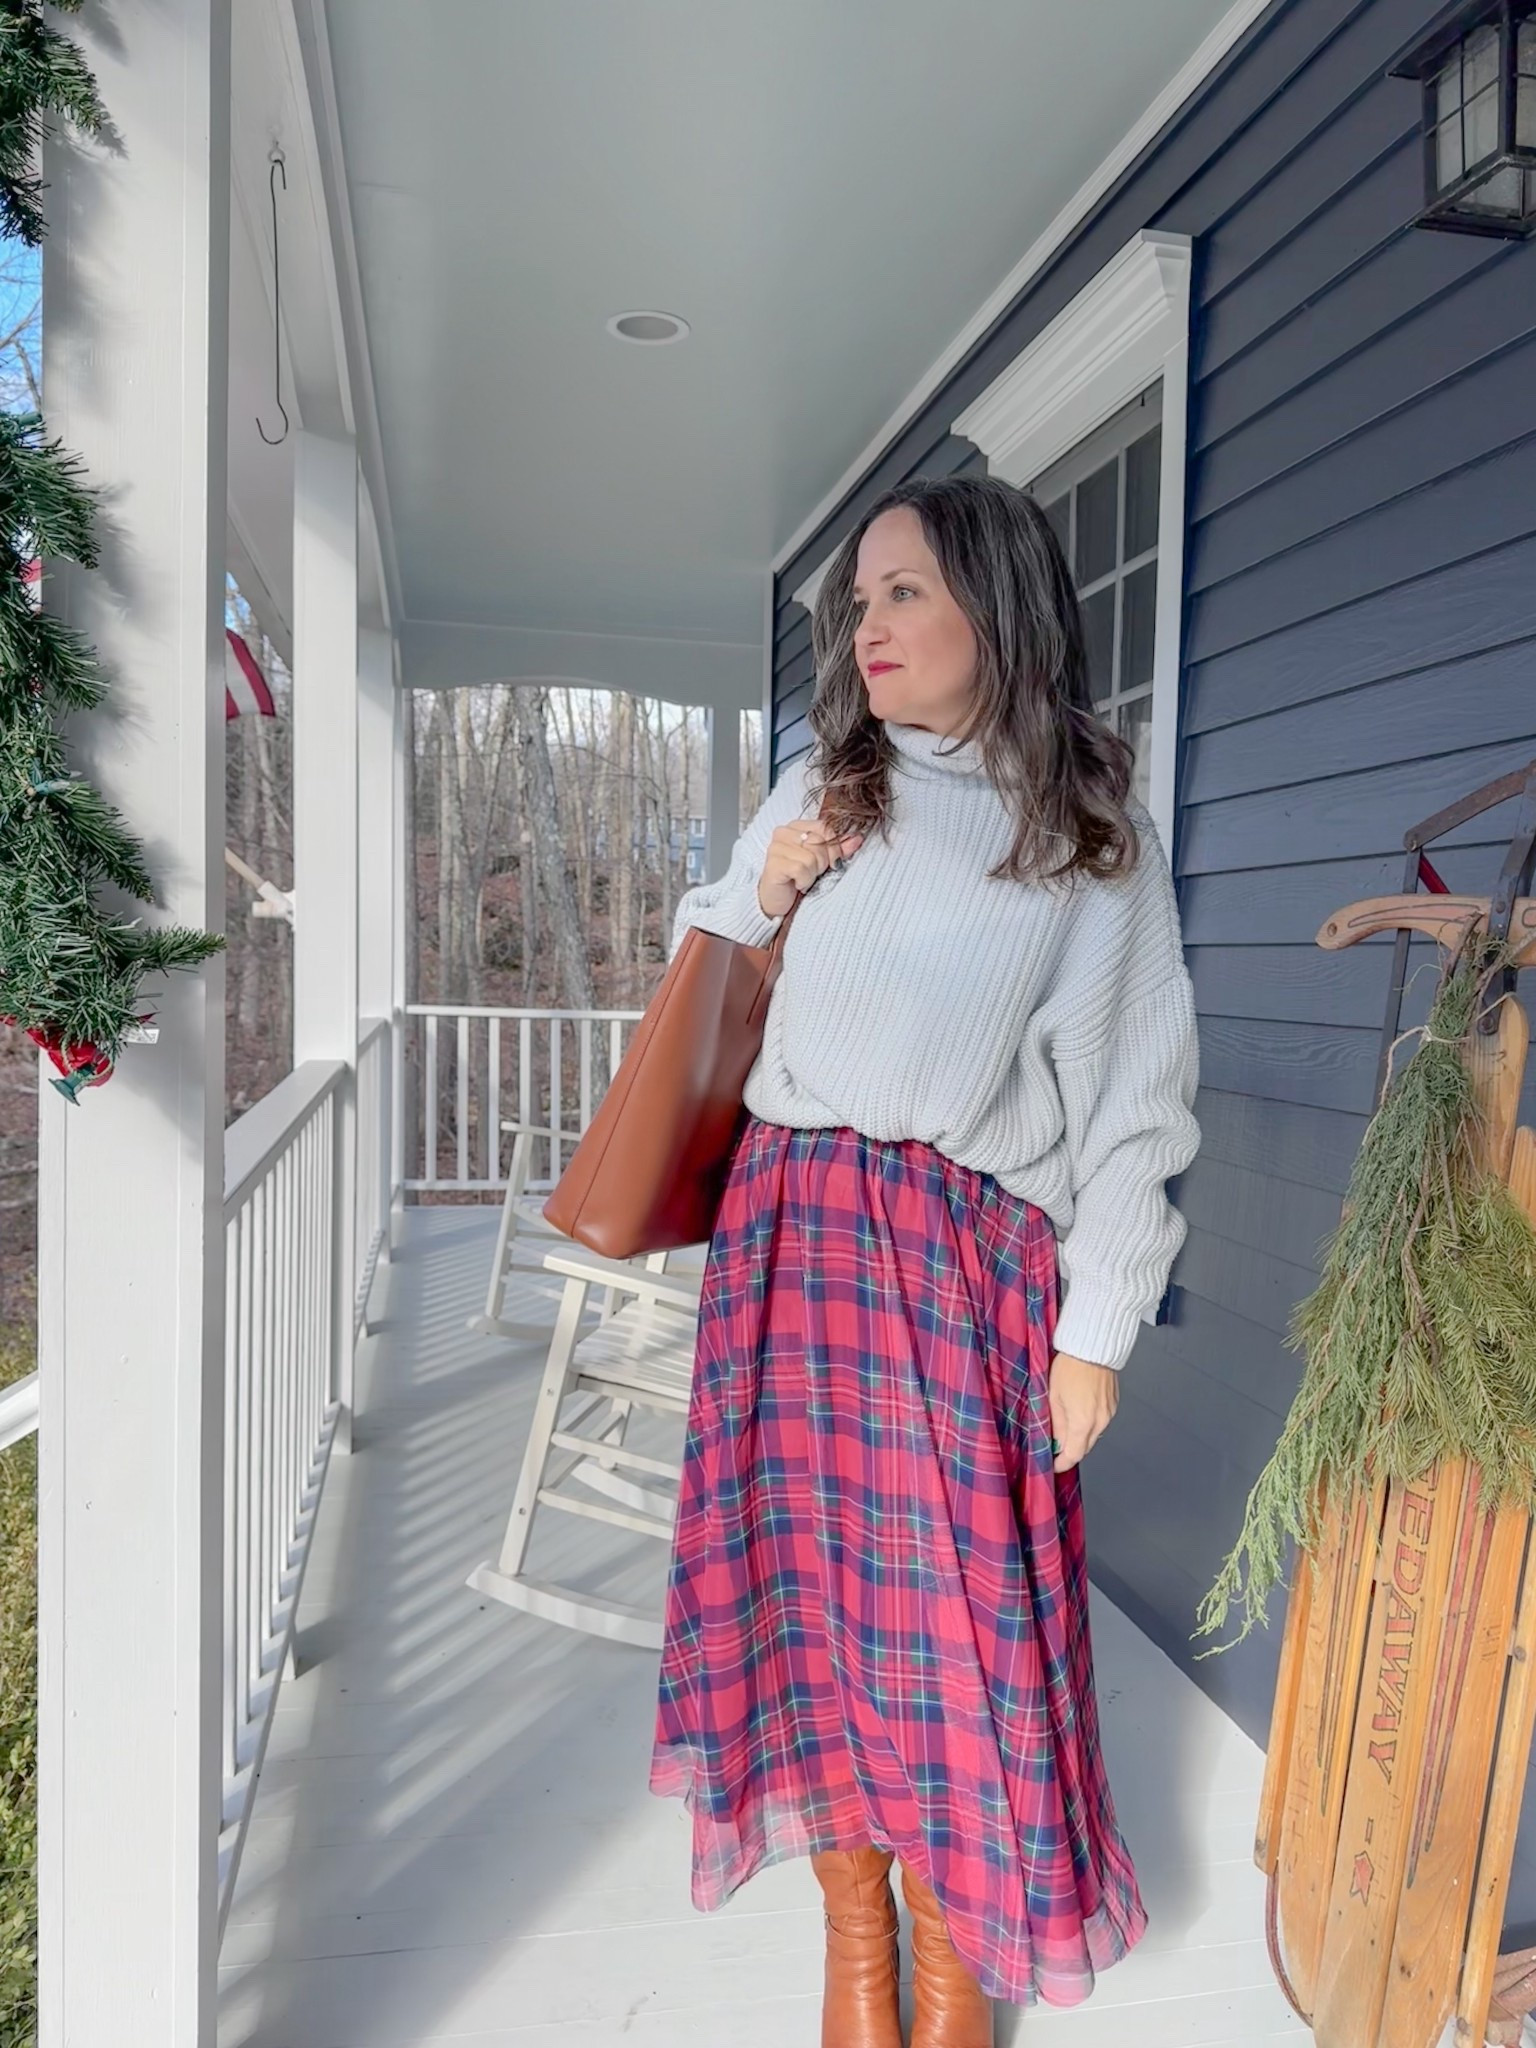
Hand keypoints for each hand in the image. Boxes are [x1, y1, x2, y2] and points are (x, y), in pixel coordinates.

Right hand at [757, 818, 864, 918]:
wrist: (778, 902)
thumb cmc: (798, 880)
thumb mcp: (822, 862)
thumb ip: (838, 849)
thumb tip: (857, 838)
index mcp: (796, 827)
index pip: (824, 827)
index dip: (834, 846)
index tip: (830, 862)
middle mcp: (783, 833)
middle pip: (820, 842)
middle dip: (822, 863)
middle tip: (811, 873)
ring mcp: (776, 847)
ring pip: (812, 858)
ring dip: (812, 874)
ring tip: (802, 879)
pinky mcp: (773, 863)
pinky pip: (802, 869)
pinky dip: (804, 881)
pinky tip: (796, 884)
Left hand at [1049, 1350, 1118, 1472]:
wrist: (1092, 1346)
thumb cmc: (1071, 1366)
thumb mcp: (1054, 1397)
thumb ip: (1056, 1424)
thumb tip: (1057, 1441)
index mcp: (1083, 1422)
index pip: (1074, 1455)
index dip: (1062, 1463)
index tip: (1054, 1464)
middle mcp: (1100, 1421)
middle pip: (1085, 1447)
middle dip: (1071, 1449)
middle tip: (1056, 1444)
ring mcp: (1109, 1413)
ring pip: (1093, 1434)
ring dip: (1081, 1434)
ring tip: (1066, 1422)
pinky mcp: (1113, 1404)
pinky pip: (1100, 1421)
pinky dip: (1089, 1422)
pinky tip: (1079, 1409)